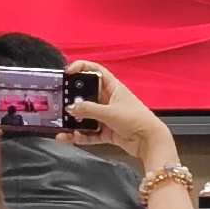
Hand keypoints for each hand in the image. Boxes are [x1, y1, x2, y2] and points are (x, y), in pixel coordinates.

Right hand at [61, 60, 176, 171]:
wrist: (149, 141)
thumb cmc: (137, 120)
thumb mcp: (110, 112)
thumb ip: (89, 110)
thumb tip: (71, 107)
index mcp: (113, 88)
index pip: (96, 71)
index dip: (82, 67)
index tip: (68, 71)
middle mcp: (109, 100)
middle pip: (87, 94)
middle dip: (73, 98)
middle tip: (61, 101)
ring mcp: (107, 116)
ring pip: (86, 115)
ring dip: (74, 120)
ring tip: (62, 123)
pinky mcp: (106, 130)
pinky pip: (89, 132)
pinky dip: (79, 135)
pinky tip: (70, 137)